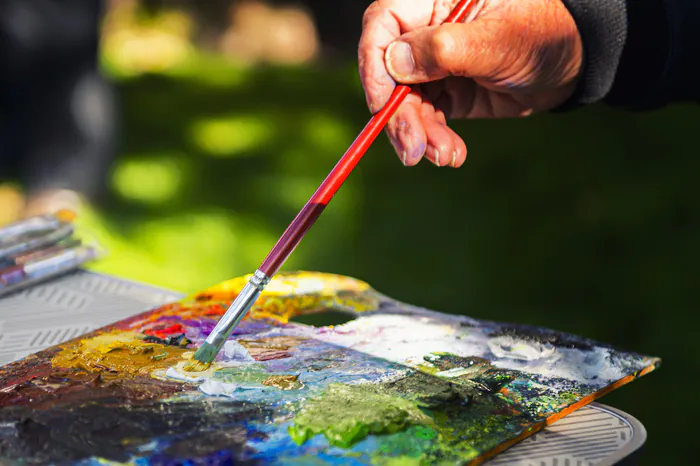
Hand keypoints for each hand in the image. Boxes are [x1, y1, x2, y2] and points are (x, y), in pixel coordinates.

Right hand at [358, 0, 582, 166]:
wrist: (575, 63)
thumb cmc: (543, 34)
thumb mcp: (499, 40)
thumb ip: (445, 48)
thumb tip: (393, 62)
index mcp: (434, 0)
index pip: (383, 23)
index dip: (374, 63)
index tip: (380, 103)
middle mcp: (427, 31)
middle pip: (389, 73)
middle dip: (399, 115)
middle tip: (414, 150)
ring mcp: (434, 65)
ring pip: (405, 103)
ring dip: (418, 134)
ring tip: (444, 156)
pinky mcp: (446, 93)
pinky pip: (427, 119)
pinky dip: (434, 140)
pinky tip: (452, 154)